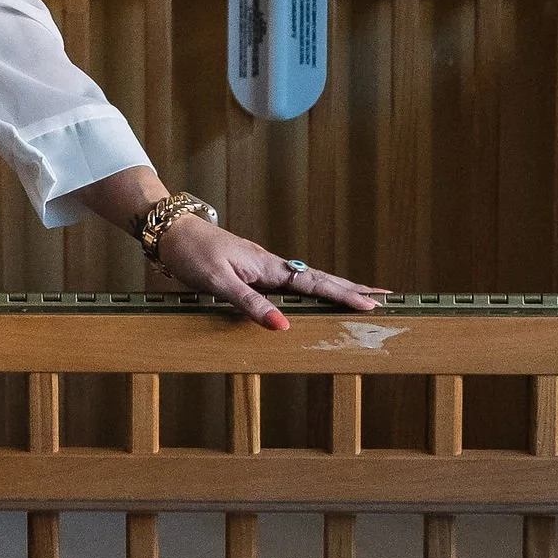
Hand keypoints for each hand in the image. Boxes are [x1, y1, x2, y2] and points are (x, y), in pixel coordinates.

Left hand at [148, 215, 385, 331]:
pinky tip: (318, 296)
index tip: (373, 304)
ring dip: (337, 289)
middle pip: (321, 280)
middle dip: (353, 290)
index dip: (344, 296)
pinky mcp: (255, 271)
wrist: (171, 231)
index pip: (315, 284)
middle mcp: (272, 266)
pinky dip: (313, 289)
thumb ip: (250, 304)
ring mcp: (265, 267)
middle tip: (386, 298)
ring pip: (310, 280)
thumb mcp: (218, 282)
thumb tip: (283, 326)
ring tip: (363, 297)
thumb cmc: (193, 253)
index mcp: (269, 267)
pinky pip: (293, 283)